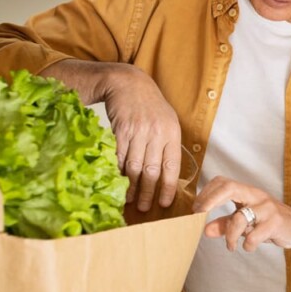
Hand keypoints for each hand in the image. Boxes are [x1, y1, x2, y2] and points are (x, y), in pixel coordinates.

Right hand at [42, 60, 181, 211]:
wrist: (128, 83)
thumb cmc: (149, 105)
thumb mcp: (167, 120)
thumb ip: (168, 144)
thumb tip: (168, 173)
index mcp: (172, 133)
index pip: (171, 166)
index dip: (167, 186)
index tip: (164, 202)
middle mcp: (156, 133)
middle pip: (152, 170)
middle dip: (148, 192)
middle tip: (145, 208)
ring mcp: (137, 131)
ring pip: (135, 166)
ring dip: (132, 186)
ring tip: (130, 200)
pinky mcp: (120, 130)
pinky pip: (119, 156)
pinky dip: (119, 172)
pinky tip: (118, 182)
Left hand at [193, 176, 290, 266]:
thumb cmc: (270, 223)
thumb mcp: (247, 223)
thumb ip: (226, 224)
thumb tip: (205, 230)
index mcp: (247, 192)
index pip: (223, 182)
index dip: (206, 193)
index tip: (196, 210)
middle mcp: (257, 195)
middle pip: (229, 187)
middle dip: (210, 201)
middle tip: (199, 216)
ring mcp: (267, 208)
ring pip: (240, 217)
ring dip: (230, 235)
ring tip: (231, 246)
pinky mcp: (276, 222)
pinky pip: (255, 234)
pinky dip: (248, 244)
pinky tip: (249, 247)